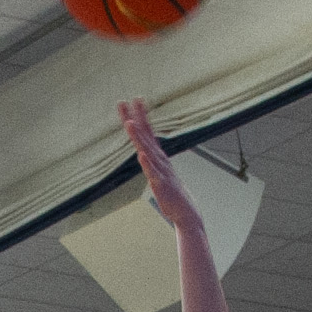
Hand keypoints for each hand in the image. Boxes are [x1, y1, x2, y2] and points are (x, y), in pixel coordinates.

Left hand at [118, 98, 201, 234]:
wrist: (185, 211)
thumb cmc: (171, 192)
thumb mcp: (158, 172)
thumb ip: (151, 160)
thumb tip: (144, 149)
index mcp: (157, 156)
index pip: (147, 131)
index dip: (139, 116)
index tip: (132, 100)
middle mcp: (159, 159)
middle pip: (145, 135)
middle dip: (135, 118)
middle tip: (126, 101)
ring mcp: (160, 171)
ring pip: (147, 151)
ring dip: (138, 137)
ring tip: (130, 123)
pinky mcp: (160, 185)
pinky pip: (153, 173)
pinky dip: (147, 164)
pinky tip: (141, 154)